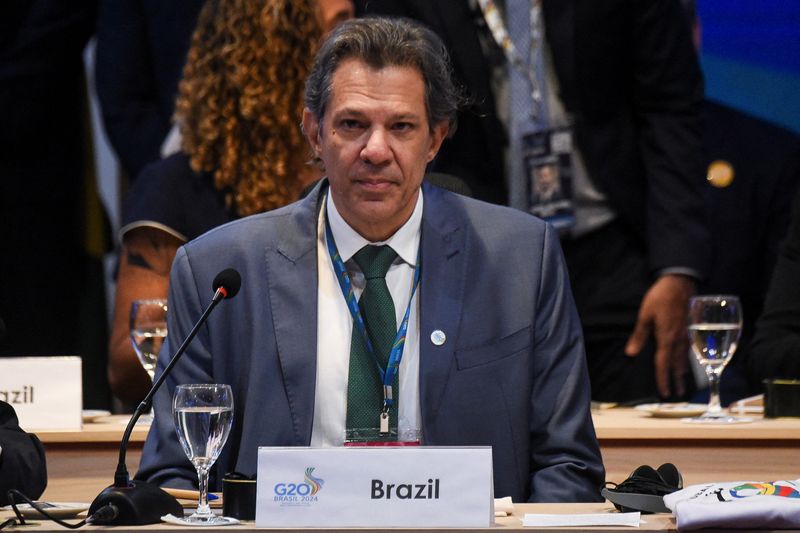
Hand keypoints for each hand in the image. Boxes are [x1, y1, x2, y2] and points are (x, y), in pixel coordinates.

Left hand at [625, 274, 696, 397]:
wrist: (680, 282)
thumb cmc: (660, 297)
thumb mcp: (645, 315)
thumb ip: (639, 335)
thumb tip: (631, 353)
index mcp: (666, 338)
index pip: (663, 363)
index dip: (663, 379)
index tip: (664, 393)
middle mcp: (679, 339)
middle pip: (677, 364)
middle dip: (676, 380)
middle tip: (678, 394)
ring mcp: (687, 334)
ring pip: (685, 357)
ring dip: (684, 371)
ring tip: (683, 383)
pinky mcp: (691, 328)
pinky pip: (690, 348)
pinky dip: (688, 359)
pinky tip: (688, 361)